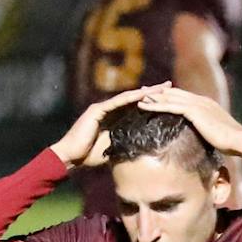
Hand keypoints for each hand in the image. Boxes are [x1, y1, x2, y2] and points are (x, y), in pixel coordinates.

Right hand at [49, 84, 168, 165]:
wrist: (71, 156)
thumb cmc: (90, 155)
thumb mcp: (114, 148)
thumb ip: (125, 142)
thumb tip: (142, 147)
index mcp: (113, 116)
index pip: (135, 106)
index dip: (151, 101)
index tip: (168, 97)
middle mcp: (108, 108)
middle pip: (134, 98)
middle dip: (153, 91)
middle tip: (169, 85)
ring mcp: (102, 107)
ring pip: (128, 97)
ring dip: (145, 91)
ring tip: (161, 87)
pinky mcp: (97, 110)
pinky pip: (116, 102)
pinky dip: (130, 98)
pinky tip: (143, 94)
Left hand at [136, 86, 241, 158]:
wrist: (238, 140)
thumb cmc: (230, 142)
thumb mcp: (215, 133)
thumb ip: (206, 131)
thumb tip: (201, 138)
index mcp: (206, 104)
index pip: (184, 96)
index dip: (170, 95)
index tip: (158, 95)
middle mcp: (201, 101)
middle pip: (174, 93)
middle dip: (158, 92)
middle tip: (143, 91)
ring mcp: (197, 104)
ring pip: (170, 98)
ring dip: (153, 97)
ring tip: (138, 96)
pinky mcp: (194, 111)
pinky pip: (170, 106)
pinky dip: (155, 105)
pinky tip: (144, 106)